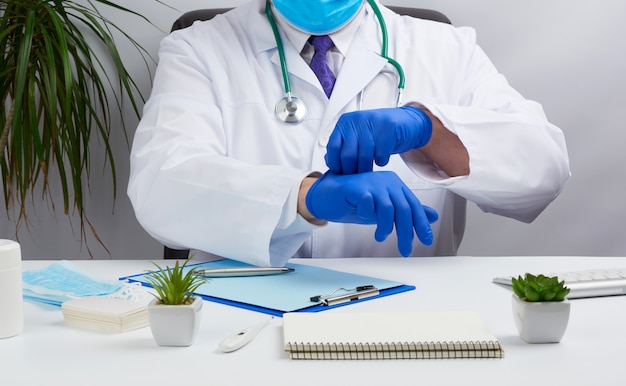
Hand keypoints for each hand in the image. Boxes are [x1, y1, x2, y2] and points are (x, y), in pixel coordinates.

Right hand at [305, 171, 437, 255]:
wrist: (327, 196)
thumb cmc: (355, 202)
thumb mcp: (384, 210)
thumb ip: (406, 212)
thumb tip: (432, 216)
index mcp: (394, 184)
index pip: (413, 205)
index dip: (421, 224)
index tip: (426, 240)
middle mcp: (385, 181)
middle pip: (403, 209)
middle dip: (406, 233)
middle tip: (406, 249)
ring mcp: (371, 182)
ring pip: (387, 208)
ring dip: (385, 227)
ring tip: (380, 236)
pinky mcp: (356, 187)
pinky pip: (367, 204)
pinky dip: (366, 215)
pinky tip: (363, 217)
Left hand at [325, 105, 431, 174]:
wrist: (406, 122)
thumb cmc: (378, 133)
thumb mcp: (358, 137)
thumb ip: (343, 147)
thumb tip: (329, 162)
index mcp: (345, 122)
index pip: (333, 147)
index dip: (335, 164)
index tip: (341, 173)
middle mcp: (357, 120)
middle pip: (348, 154)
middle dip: (351, 171)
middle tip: (356, 178)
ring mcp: (373, 122)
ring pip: (364, 156)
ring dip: (366, 169)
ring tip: (368, 173)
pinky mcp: (389, 128)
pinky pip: (381, 154)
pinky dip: (381, 162)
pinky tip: (382, 161)